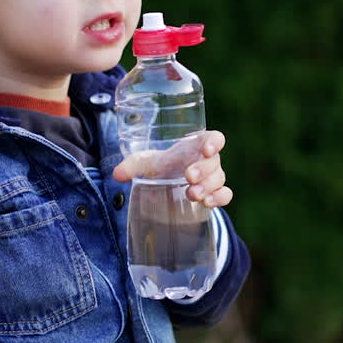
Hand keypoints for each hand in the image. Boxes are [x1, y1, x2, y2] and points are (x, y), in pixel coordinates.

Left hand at [113, 129, 232, 208]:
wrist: (167, 186)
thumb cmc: (161, 166)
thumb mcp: (146, 164)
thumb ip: (132, 166)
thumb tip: (117, 174)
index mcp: (195, 146)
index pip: (213, 138)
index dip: (214, 142)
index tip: (207, 149)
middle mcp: (207, 161)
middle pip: (214, 161)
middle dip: (203, 169)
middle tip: (188, 176)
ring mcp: (212, 178)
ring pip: (219, 179)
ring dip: (208, 186)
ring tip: (192, 194)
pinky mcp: (213, 194)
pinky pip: (225, 195)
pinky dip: (220, 198)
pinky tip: (208, 203)